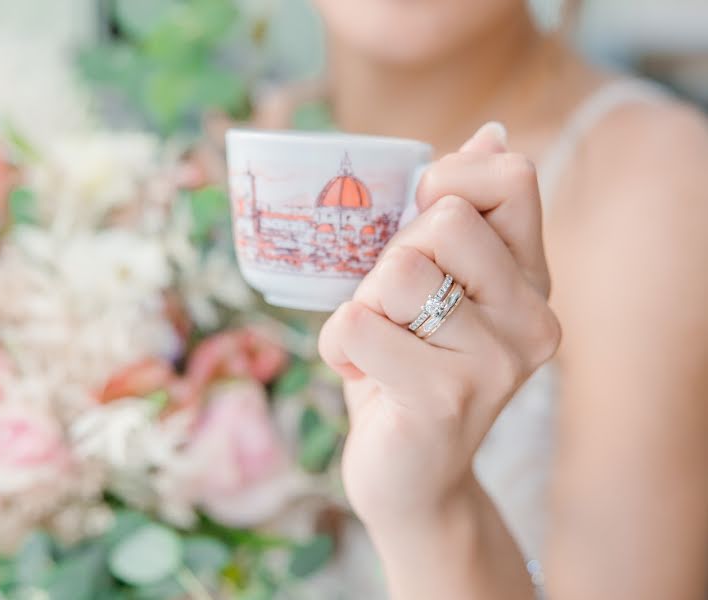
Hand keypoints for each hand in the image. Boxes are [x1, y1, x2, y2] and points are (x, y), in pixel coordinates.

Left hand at [318, 123, 560, 531]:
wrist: (412, 479)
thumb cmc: (412, 370)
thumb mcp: (443, 290)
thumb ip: (466, 216)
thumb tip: (491, 133)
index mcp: (531, 280)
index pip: (510, 178)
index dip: (447, 180)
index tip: (417, 223)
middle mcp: (531, 318)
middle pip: (440, 221)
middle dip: (389, 260)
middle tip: (393, 312)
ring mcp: (494, 361)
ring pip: (394, 272)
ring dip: (362, 306)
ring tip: (378, 347)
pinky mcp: (444, 398)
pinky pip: (354, 325)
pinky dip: (336, 346)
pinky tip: (363, 377)